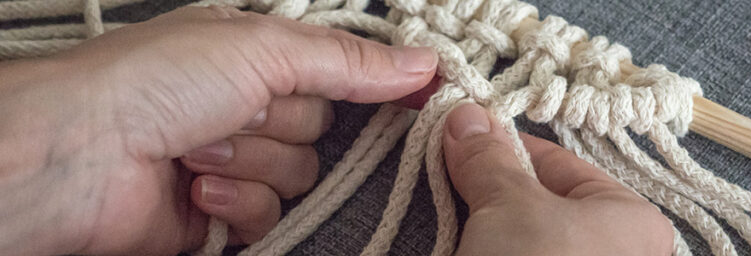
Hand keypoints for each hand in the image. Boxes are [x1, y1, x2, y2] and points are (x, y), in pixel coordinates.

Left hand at [0, 6, 435, 254]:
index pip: (340, 69)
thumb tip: (421, 62)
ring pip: (298, 174)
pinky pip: (270, 215)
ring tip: (201, 151)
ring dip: (253, 164)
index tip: (418, 95)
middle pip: (321, 128)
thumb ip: (347, 60)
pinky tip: (197, 189)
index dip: (375, 83)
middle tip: (236, 112)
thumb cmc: (155, 81)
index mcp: (257, 54)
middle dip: (281, 124)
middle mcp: (247, 103)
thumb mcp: (264, 48)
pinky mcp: (220, 213)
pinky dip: (238, 204)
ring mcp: (234, 159)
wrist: (79, 155)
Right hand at [442, 103, 673, 254]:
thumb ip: (489, 159)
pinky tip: (470, 245)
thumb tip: (467, 117)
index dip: (506, 148)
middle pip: (546, 201)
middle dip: (498, 188)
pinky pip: (532, 254)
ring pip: (536, 235)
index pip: (561, 164)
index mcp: (633, 217)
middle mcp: (622, 247)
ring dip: (494, 226)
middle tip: (454, 171)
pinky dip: (499, 248)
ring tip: (460, 218)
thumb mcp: (509, 207)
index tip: (464, 138)